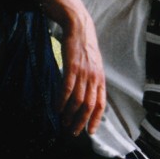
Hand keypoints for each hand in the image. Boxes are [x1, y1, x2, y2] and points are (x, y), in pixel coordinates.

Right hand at [37, 0, 106, 135]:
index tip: (90, 132)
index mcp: (101, 79)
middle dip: (81, 122)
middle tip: (72, 132)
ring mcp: (84, 72)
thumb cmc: (85, 48)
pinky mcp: (72, 66)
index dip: (96, 120)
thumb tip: (87, 98)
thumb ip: (92, 81)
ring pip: (77, 100)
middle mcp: (94, 77)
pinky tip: (57, 108)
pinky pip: (67, 88)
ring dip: (70, 114)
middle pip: (89, 106)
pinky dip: (62, 100)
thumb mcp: (93, 66)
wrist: (79, 26)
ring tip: (63, 122)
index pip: (101, 104)